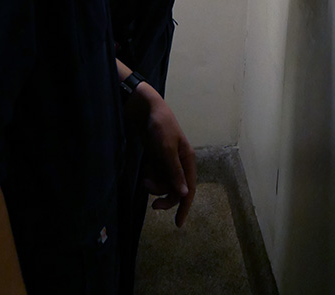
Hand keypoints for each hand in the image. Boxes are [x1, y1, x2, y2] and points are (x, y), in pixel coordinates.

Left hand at [124, 81, 195, 225]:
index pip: (189, 189)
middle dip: (164, 197)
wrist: (144, 109)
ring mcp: (168, 160)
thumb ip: (175, 172)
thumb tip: (185, 194)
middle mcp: (180, 162)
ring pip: (164, 184)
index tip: (178, 225)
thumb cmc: (158, 127)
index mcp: (187, 160)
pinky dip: (151, 176)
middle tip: (153, 206)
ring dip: (155, 186)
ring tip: (145, 179)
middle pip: (176, 190)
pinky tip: (146, 169)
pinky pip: (156, 175)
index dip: (185, 207)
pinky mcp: (158, 158)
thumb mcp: (166, 150)